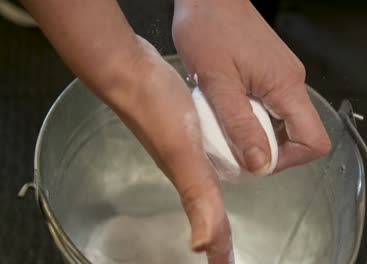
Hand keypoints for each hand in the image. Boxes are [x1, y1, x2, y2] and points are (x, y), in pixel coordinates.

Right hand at [101, 36, 231, 262]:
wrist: (129, 69)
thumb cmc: (155, 108)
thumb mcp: (183, 152)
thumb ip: (197, 194)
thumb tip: (205, 245)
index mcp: (189, 180)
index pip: (208, 222)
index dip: (219, 249)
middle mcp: (184, 170)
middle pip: (204, 212)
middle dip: (217, 235)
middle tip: (227, 251)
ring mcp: (180, 151)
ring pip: (203, 186)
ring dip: (213, 206)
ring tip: (224, 216)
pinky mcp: (180, 131)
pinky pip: (202, 159)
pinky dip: (214, 169)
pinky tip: (219, 160)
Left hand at [173, 0, 330, 173]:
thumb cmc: (209, 29)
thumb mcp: (218, 83)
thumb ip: (240, 126)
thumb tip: (260, 164)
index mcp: (286, 86)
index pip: (313, 140)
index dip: (288, 160)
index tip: (256, 161)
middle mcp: (292, 83)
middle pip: (300, 135)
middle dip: (269, 150)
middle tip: (235, 147)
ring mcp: (282, 78)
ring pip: (283, 123)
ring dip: (258, 135)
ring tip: (228, 129)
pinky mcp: (270, 75)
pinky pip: (271, 109)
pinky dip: (253, 119)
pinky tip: (229, 113)